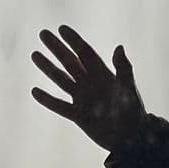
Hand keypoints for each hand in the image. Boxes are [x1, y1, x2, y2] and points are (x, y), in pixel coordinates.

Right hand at [31, 26, 147, 151]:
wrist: (132, 138)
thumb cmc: (134, 112)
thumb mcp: (129, 88)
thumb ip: (123, 68)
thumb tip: (119, 47)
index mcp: (103, 75)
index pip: (85, 53)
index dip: (74, 40)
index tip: (62, 28)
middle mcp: (90, 84)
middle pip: (70, 62)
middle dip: (56, 48)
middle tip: (43, 34)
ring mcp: (82, 99)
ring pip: (61, 80)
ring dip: (48, 68)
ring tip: (34, 55)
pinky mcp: (78, 116)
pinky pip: (59, 106)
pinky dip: (47, 100)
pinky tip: (34, 91)